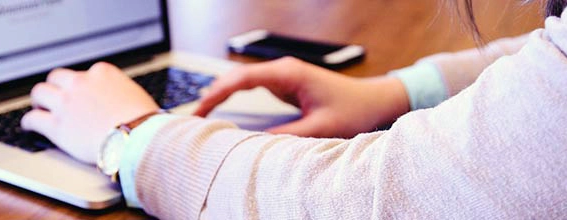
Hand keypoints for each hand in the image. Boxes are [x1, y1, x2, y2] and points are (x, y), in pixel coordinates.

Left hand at [21, 62, 158, 163]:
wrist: (137, 139)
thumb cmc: (143, 122)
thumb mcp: (135, 95)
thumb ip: (120, 92)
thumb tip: (121, 100)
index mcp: (102, 73)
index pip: (84, 73)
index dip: (80, 85)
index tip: (79, 92)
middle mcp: (80, 83)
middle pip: (57, 77)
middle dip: (55, 86)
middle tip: (54, 96)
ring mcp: (66, 103)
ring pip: (40, 92)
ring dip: (39, 100)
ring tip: (39, 107)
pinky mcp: (56, 125)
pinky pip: (33, 119)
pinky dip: (29, 122)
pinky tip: (29, 126)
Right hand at [195, 57, 409, 137]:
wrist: (374, 101)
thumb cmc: (353, 110)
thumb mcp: (319, 128)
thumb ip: (286, 136)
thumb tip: (253, 144)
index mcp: (289, 74)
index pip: (242, 78)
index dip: (217, 93)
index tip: (200, 109)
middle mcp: (282, 70)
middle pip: (236, 77)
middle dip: (212, 94)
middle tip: (193, 117)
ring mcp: (283, 75)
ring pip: (241, 81)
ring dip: (221, 94)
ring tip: (200, 115)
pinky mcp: (285, 84)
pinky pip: (251, 87)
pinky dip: (234, 97)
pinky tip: (220, 109)